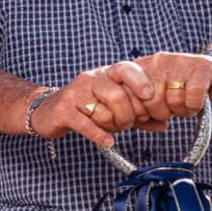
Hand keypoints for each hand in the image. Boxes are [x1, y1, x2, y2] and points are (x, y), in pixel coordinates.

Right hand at [36, 61, 162, 145]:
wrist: (47, 111)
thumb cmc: (87, 107)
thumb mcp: (115, 108)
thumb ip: (139, 115)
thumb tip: (164, 124)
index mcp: (106, 74)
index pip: (125, 68)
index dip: (139, 81)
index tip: (149, 96)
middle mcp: (91, 79)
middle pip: (116, 94)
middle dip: (127, 114)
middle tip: (128, 123)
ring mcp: (75, 94)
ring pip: (102, 110)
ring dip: (113, 125)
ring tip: (113, 129)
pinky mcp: (64, 111)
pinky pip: (85, 123)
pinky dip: (99, 134)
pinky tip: (108, 142)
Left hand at [130, 50, 211, 116]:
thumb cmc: (181, 91)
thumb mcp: (155, 99)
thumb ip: (138, 111)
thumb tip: (127, 124)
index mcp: (140, 68)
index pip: (128, 97)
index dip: (139, 114)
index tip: (149, 115)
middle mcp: (157, 61)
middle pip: (151, 101)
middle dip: (162, 113)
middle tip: (173, 108)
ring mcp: (179, 61)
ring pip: (173, 100)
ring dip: (182, 110)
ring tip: (186, 103)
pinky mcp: (202, 66)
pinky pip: (193, 96)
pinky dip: (196, 106)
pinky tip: (198, 102)